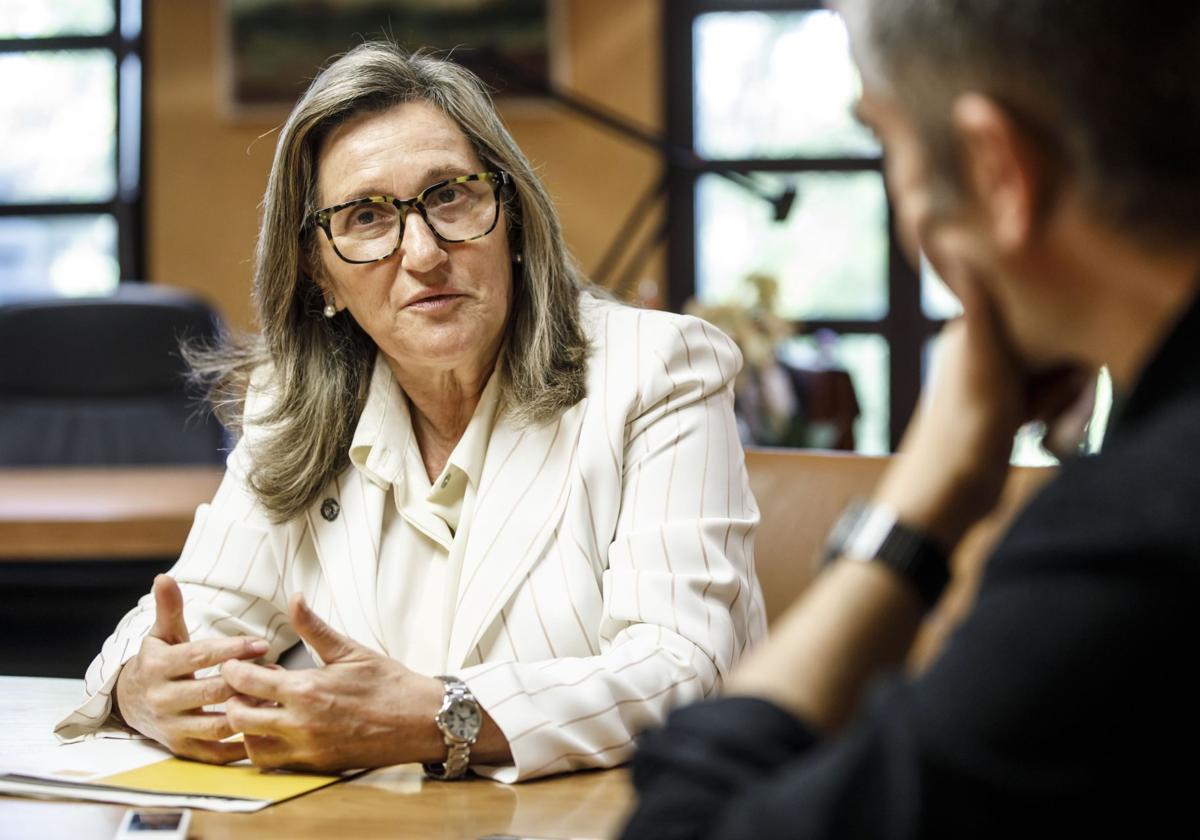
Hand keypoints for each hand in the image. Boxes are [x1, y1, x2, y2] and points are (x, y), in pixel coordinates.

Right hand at [114, 575, 268, 763]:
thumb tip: (164, 576)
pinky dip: (242, 745)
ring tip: (275, 697)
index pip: (200, 656)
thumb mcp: (163, 634)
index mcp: (158, 667)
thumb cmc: (159, 661)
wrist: (131, 703)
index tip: (262, 643)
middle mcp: (162, 699)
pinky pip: (216, 752)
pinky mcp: (182, 749)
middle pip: (212, 691)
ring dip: (249, 711)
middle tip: (277, 670)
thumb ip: (169, 609)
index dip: (232, 649)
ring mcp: (171, 727)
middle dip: (247, 680)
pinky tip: (266, 728)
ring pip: (217, 724)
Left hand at [220, 594, 446, 771]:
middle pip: (238, 717)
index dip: (233, 670)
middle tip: (244, 687)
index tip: (235, 663)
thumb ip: (314, 627)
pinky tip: (278, 729)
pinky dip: (266, 747)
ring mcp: (307, 748)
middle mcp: (301, 724)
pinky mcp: (316, 765)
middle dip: (233, 699)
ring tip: (260, 709)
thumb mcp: (350, 650)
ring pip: (250, 747)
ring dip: (246, 728)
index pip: (245, 682)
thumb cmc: (388, 683)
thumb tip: (294, 597)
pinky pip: (274, 763)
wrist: (420, 720)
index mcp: (307, 690)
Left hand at [876, 273, 1092, 547]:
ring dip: (1055, 396)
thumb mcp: (979, 363)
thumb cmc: (962, 431)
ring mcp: (994, 383)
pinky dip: (1048, 412)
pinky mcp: (1004, 412)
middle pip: (1045, 340)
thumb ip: (979, 308)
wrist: (945, 498)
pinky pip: (1044, 399)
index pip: (1029, 306)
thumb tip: (955, 244)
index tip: (1046, 362)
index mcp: (969, 331)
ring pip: (1050, 372)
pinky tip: (1033, 431)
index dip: (1051, 330)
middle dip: (1057, 370)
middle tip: (1033, 402)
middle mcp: (980, 351)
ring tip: (1029, 420)